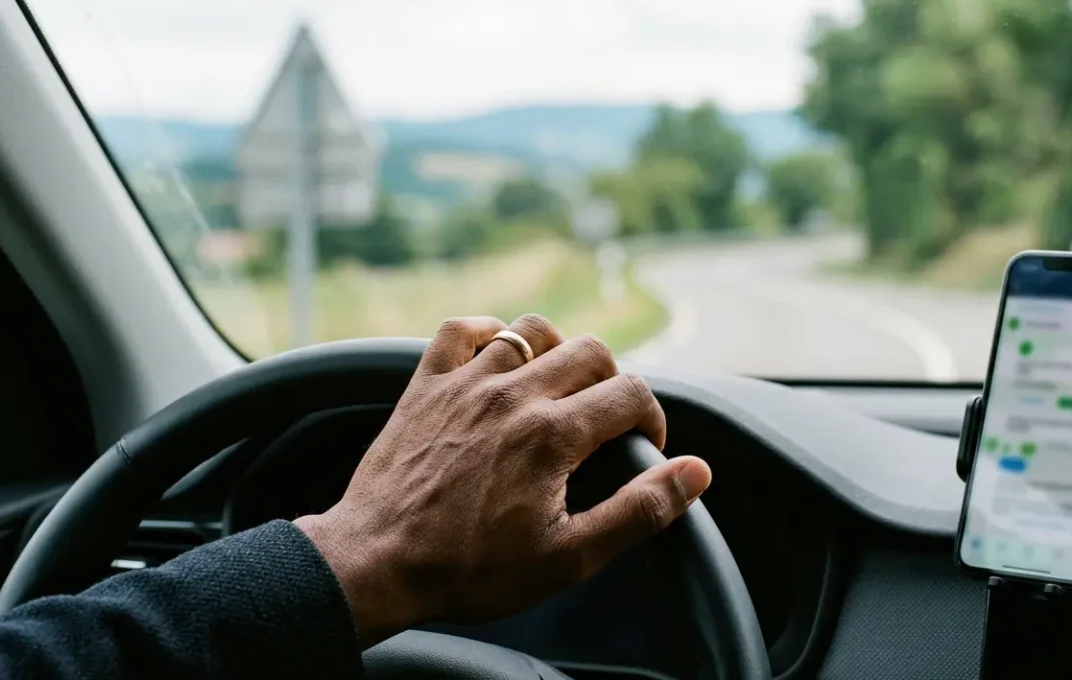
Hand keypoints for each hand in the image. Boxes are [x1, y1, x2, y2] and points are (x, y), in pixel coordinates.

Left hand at [294, 314, 711, 646]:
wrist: (375, 565)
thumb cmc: (470, 570)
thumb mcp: (568, 557)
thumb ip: (638, 510)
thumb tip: (696, 473)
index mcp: (553, 435)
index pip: (631, 393)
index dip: (652, 419)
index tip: (643, 448)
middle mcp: (513, 395)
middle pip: (591, 351)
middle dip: (612, 381)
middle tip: (604, 422)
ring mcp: (465, 384)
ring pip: (532, 329)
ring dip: (557, 350)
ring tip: (559, 388)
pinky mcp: (425, 385)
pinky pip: (463, 328)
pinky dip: (488, 333)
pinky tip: (498, 358)